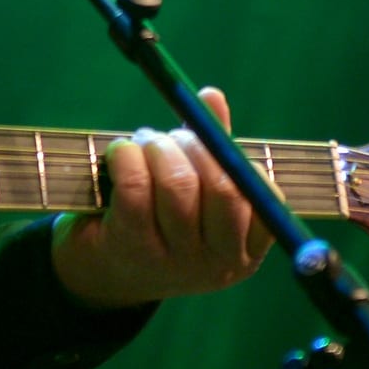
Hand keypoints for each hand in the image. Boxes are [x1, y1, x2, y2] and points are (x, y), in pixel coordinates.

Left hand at [49, 88, 275, 309]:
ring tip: (145, 142)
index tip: (212, 144)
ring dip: (159, 148)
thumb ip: (211, 148)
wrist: (105, 272)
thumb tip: (212, 97)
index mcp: (245, 251)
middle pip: (223, 189)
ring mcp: (175, 262)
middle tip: (171, 137)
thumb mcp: (197, 196)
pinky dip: (128, 157)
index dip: (235, 158)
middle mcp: (217, 265)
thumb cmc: (161, 224)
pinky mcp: (131, 249)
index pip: (262, 199)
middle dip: (195, 146)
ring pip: (178, 186)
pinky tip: (120, 151)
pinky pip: (135, 189)